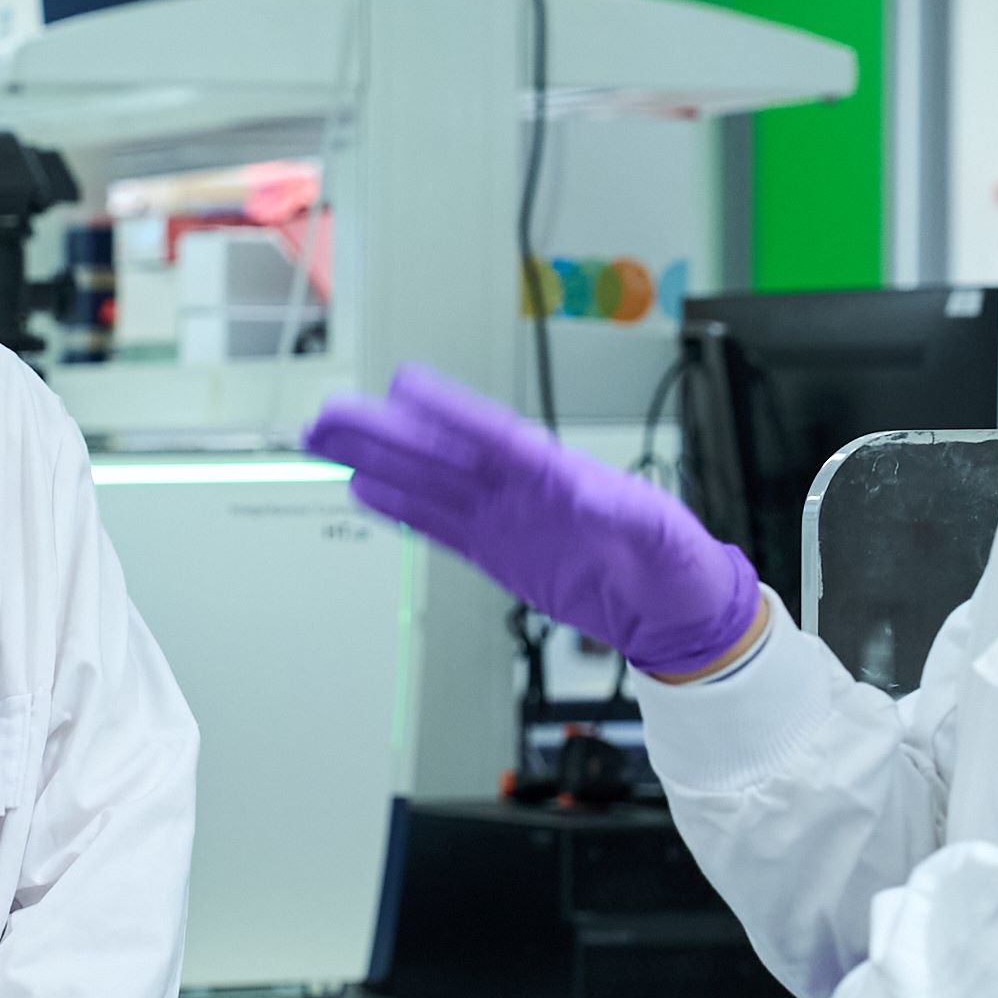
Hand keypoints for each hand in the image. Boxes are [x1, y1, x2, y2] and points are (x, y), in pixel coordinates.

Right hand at [302, 365, 764, 677]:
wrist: (667, 609)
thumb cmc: (672, 560)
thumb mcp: (658, 532)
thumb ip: (623, 512)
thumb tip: (588, 494)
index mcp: (558, 474)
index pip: (493, 436)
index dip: (449, 413)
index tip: (405, 387)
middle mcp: (520, 487)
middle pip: (440, 453)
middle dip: (383, 432)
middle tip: (330, 413)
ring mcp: (501, 516)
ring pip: (425, 482)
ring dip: (375, 460)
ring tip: (324, 439)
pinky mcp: (492, 549)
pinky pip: (435, 524)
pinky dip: (398, 507)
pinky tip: (361, 487)